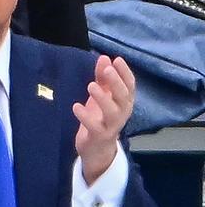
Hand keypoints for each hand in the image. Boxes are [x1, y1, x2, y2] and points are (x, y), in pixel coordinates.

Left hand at [74, 55, 135, 184]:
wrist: (97, 148)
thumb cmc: (100, 117)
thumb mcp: (102, 96)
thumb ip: (103, 78)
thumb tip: (104, 57)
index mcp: (124, 102)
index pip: (130, 86)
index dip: (125, 73)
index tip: (117, 59)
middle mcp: (122, 113)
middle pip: (123, 97)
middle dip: (117, 83)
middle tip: (107, 70)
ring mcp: (111, 126)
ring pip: (113, 113)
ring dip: (103, 99)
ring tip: (91, 86)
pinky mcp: (99, 136)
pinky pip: (95, 127)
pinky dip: (86, 117)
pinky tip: (76, 106)